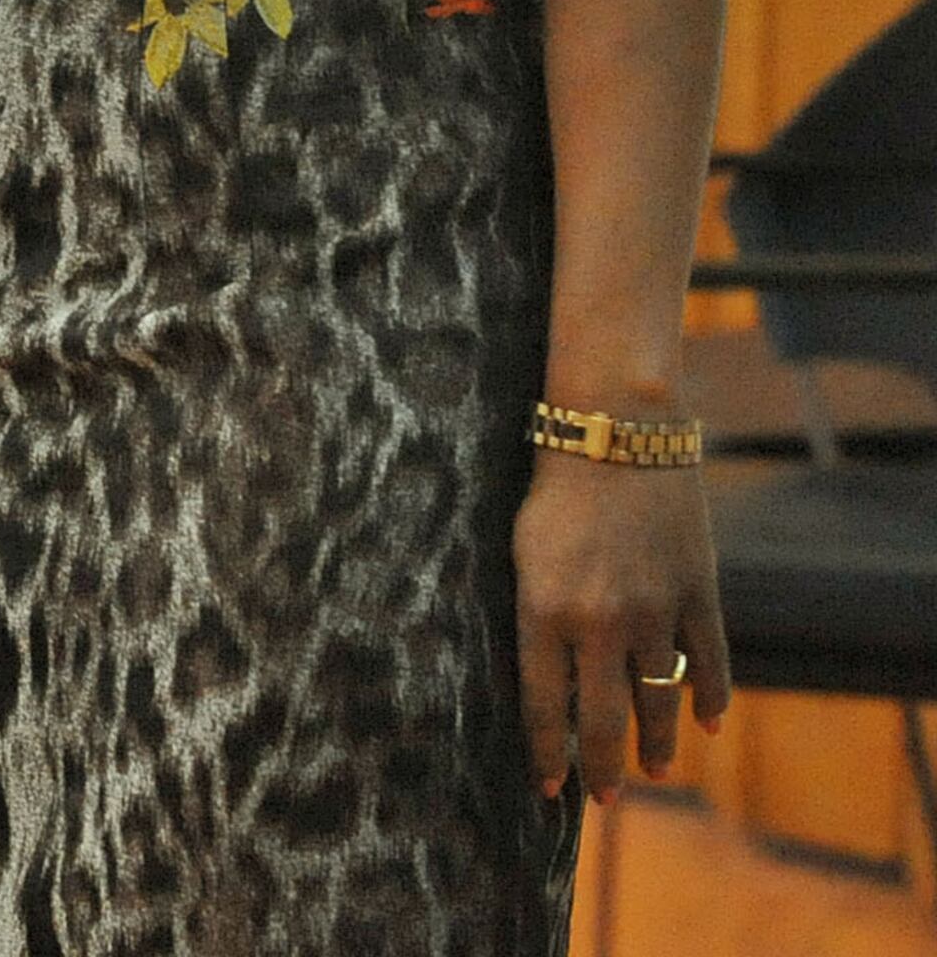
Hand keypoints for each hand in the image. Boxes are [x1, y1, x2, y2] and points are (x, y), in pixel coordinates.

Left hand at [514, 446, 730, 798]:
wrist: (616, 433)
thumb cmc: (553, 490)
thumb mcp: (522, 554)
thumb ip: (536, 616)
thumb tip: (546, 676)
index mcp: (544, 611)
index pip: (543, 705)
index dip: (547, 752)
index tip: (549, 788)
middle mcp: (600, 623)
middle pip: (604, 720)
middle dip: (602, 768)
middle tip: (604, 798)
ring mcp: (656, 611)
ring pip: (659, 701)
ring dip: (657, 743)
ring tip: (655, 770)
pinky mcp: (698, 593)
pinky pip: (709, 662)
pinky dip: (710, 698)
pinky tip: (708, 724)